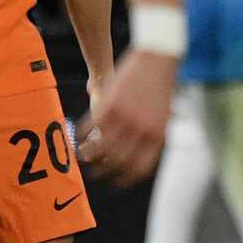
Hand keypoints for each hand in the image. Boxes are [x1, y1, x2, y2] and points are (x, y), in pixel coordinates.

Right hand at [77, 50, 176, 186]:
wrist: (157, 58)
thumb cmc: (161, 87)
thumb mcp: (163, 116)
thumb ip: (153, 136)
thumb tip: (144, 156)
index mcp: (157, 136)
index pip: (139, 167)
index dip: (126, 179)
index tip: (116, 183)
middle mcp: (141, 131)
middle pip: (118, 161)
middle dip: (105, 171)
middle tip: (96, 174)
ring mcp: (125, 117)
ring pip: (102, 145)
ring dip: (90, 155)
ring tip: (83, 158)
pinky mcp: (111, 104)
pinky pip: (93, 125)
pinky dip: (84, 133)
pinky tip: (79, 137)